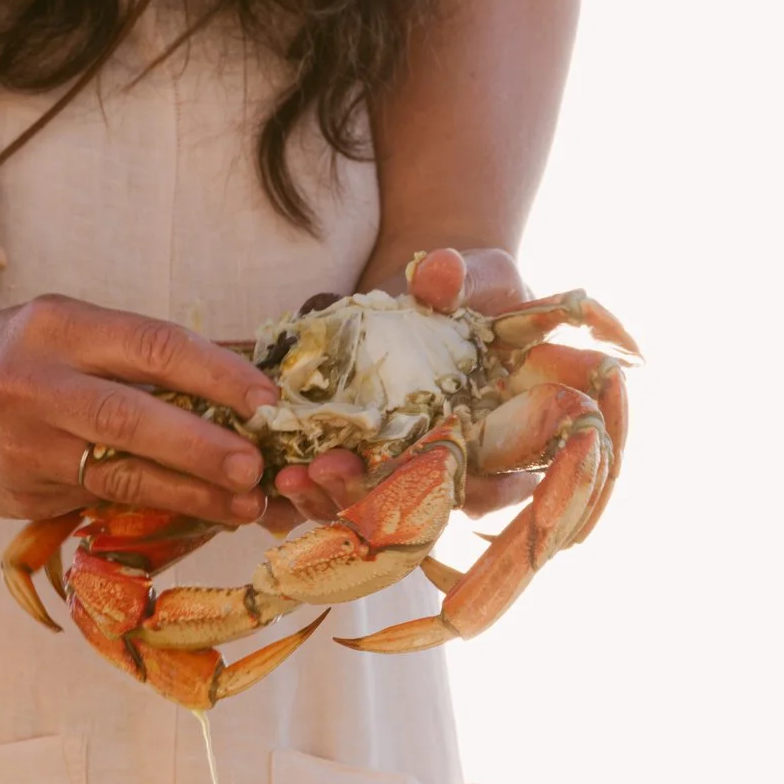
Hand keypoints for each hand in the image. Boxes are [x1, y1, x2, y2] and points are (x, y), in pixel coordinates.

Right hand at [0, 294, 275, 528]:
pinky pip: (99, 500)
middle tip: (256, 465)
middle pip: (132, 415)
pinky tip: (199, 511)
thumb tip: (241, 382)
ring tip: (243, 503)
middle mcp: (36, 381)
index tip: (267, 400)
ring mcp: (24, 443)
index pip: (151, 345)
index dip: (215, 374)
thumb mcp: (70, 334)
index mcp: (60, 326)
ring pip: (119, 471)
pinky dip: (155, 506)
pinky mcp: (21, 492)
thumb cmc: (20, 361)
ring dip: (189, 491)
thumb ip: (138, 356)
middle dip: (202, 444)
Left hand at [267, 244, 540, 527]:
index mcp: (503, 439)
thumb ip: (464, 281)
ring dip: (332, 500)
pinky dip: (311, 490)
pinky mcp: (370, 464)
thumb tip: (439, 272)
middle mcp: (456, 469)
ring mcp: (409, 473)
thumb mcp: (481, 278)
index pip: (496, 485)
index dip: (470, 489)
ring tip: (293, 477)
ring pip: (374, 511)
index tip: (428, 471)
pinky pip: (340, 492)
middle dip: (375, 497)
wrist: (439, 294)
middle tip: (330, 470)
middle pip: (421, 508)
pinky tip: (281, 475)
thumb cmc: (480, 291)